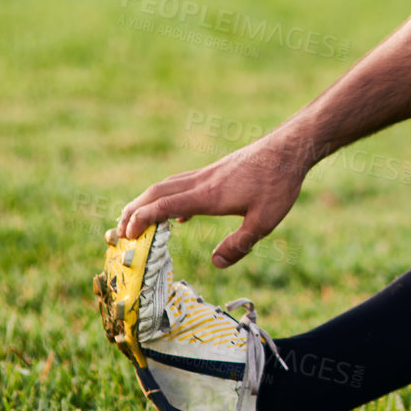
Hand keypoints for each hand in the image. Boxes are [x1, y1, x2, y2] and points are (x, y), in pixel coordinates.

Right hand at [115, 134, 310, 267]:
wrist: (291, 147)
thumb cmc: (280, 182)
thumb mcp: (265, 220)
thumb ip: (239, 244)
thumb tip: (215, 264)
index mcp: (208, 195)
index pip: (163, 205)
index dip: (141, 220)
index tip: (125, 236)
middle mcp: (202, 181)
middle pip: (156, 192)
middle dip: (133, 211)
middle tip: (118, 231)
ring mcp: (209, 174)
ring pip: (168, 185)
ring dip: (147, 202)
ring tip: (136, 221)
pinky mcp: (218, 171)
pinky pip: (184, 184)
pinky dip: (170, 198)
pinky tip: (179, 215)